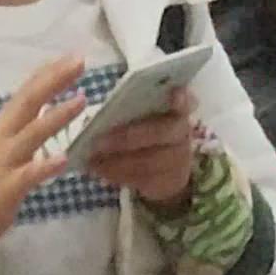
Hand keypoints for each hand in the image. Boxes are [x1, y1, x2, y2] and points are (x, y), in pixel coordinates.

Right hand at [0, 56, 87, 269]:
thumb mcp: (9, 144)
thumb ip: (27, 122)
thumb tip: (48, 99)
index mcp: (6, 125)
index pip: (27, 90)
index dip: (49, 71)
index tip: (73, 56)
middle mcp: (3, 137)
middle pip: (29, 102)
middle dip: (54, 81)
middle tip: (80, 63)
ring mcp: (5, 162)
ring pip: (31, 133)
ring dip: (56, 116)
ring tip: (81, 102)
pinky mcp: (7, 188)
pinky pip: (28, 175)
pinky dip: (45, 166)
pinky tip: (63, 160)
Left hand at [85, 104, 199, 212]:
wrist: (166, 170)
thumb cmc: (147, 132)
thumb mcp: (143, 117)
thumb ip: (130, 110)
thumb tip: (90, 117)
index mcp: (179, 108)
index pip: (185, 101)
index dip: (181, 99)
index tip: (174, 94)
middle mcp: (182, 131)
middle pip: (160, 133)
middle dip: (127, 137)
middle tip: (98, 142)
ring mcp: (179, 158)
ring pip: (148, 161)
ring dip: (116, 162)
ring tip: (93, 160)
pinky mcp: (168, 180)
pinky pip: (142, 179)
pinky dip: (118, 176)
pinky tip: (100, 171)